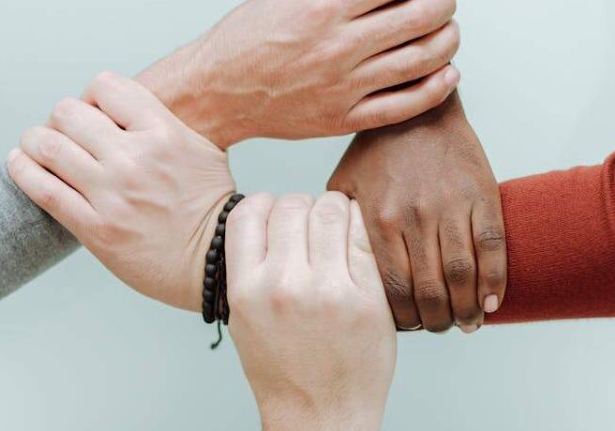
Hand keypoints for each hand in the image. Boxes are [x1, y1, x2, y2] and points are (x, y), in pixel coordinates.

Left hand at [7, 72, 234, 310]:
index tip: (91, 113)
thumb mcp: (198, 146)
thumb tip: (116, 104)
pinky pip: (44, 190)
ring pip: (48, 146)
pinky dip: (23, 171)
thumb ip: (159, 120)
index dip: (90, 97)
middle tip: (62, 133)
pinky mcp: (97, 228)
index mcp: (163, 132)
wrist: (215, 259)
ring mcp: (113, 194)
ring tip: (33, 146)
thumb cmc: (208, 203)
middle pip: (68, 113)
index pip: (104, 87)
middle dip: (60, 119)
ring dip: (33, 142)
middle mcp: (135, 158)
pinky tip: (20, 164)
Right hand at [136, 0, 460, 148]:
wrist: (216, 93)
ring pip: (422, 60)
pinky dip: (436, 87)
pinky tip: (446, 71)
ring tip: (447, 30)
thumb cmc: (245, 41)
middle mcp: (336, 46)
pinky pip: (406, 105)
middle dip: (442, 1)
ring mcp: (343, 86)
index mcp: (321, 7)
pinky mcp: (344, 119)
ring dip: (447, 39)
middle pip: (419, 16)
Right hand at [226, 192, 394, 430]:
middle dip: (302, 207)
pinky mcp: (367, 297)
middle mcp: (284, 286)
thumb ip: (252, 268)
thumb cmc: (283, 367)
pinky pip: (364, 235)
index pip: (248, 212)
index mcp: (246, 290)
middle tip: (312, 226)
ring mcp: (328, 290)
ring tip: (336, 231)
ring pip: (330, 209)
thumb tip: (268, 214)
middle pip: (291, 204)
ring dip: (333, 211)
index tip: (277, 217)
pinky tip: (358, 242)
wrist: (321, 415)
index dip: (264, 205)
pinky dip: (361, 228)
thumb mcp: (246, 319)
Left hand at [328, 94, 506, 332]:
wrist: (419, 106)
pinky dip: (494, 280)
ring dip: (467, 309)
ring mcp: (451, 205)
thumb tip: (332, 269)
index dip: (404, 318)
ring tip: (466, 324)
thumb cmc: (377, 150)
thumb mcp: (344, 185)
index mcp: (378, 218)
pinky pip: (491, 246)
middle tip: (438, 329)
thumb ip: (338, 227)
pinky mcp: (481, 194)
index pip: (392, 288)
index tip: (408, 328)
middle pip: (430, 289)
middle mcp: (414, 215)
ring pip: (463, 274)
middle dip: (436, 321)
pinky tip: (491, 302)